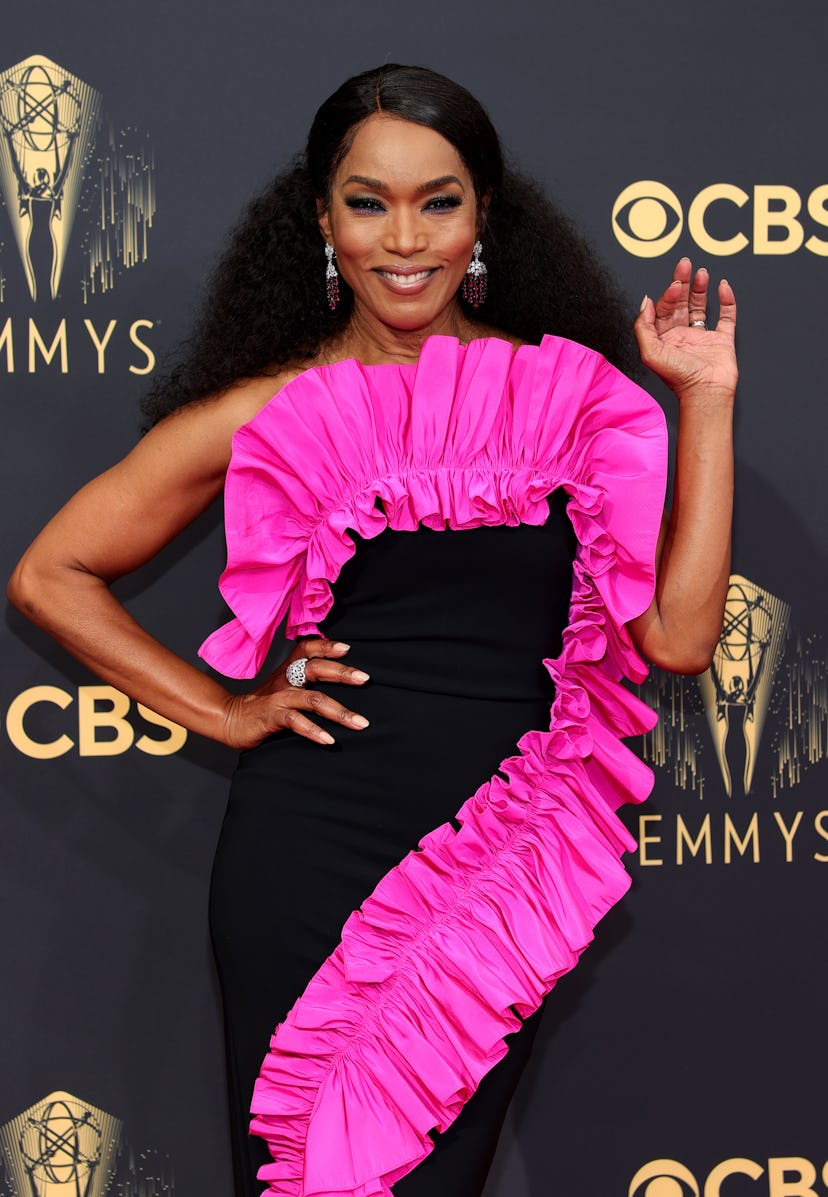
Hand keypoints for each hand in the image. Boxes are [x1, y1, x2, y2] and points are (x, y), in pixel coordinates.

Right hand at [220, 638, 369, 748]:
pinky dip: (314, 731)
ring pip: (313, 699)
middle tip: (364, 678)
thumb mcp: (282, 687)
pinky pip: (296, 721)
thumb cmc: (261, 705)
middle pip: (315, 668)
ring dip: (339, 711)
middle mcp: (285, 680)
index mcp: (288, 671)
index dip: (326, 646)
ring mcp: (279, 698)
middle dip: (342, 673)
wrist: (227, 719)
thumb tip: (336, 678)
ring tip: (360, 723)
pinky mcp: (272, 716)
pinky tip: (329, 740)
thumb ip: (303, 680)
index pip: (307, 649)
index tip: (347, 648)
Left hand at [634, 257, 737, 406]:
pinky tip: (723, 286)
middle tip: (685, 264)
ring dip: (700, 288)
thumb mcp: (650, 352)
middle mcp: (682, 336)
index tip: (676, 284)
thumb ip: (643, 326)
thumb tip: (645, 301)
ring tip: (701, 272)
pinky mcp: (722, 339)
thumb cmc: (678, 378)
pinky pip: (726, 316)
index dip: (669, 294)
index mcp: (664, 339)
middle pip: (681, 303)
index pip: (664, 309)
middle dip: (683, 282)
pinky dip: (726, 300)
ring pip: (700, 306)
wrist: (706, 391)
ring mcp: (703, 337)